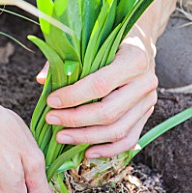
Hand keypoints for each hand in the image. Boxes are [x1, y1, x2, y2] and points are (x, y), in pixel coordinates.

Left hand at [37, 28, 157, 157]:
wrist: (142, 44)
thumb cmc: (112, 41)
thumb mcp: (92, 40)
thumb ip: (68, 59)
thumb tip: (42, 80)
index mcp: (134, 58)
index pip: (100, 84)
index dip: (73, 97)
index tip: (50, 102)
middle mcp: (146, 82)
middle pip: (109, 112)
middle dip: (75, 120)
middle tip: (51, 120)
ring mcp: (149, 101)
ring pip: (118, 130)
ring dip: (87, 138)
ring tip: (62, 137)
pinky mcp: (147, 115)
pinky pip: (129, 139)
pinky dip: (107, 150)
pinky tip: (86, 152)